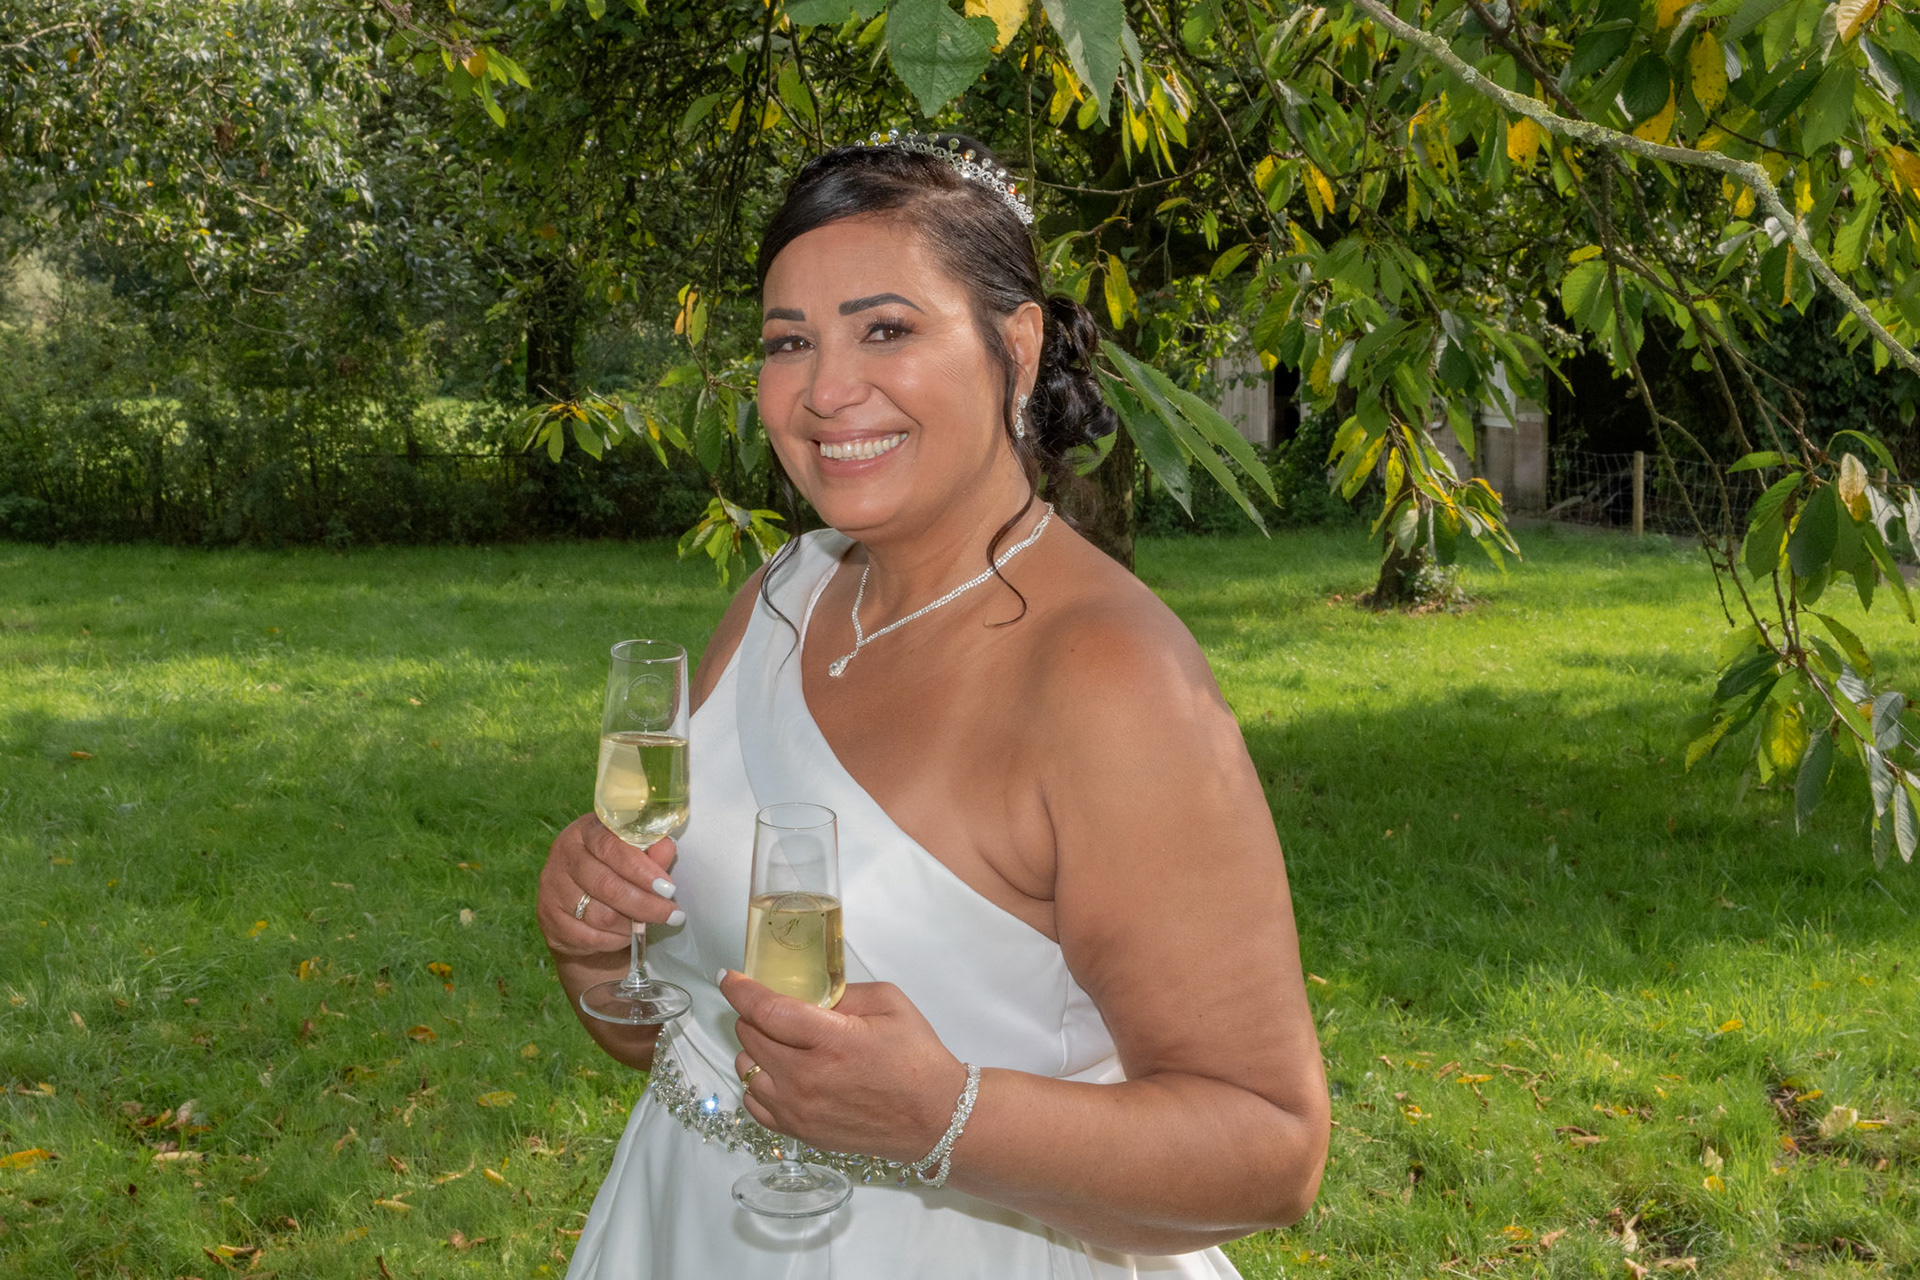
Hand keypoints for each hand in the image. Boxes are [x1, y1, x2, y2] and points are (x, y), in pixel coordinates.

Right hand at [536, 816, 682, 959]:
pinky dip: (614, 940)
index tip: (668, 887)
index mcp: (586, 830)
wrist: (581, 908)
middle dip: (644, 903)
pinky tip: (627, 935)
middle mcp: (564, 854)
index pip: (611, 847)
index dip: (641, 869)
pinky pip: (588, 937)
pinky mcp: (549, 918)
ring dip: (631, 924)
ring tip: (649, 924)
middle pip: (606, 884)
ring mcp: (552, 887)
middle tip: (671, 914)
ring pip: (599, 914)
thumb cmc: (616, 873)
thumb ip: (651, 852)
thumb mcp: (635, 857)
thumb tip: (666, 847)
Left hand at [721, 973, 967, 1163]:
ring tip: (779, 1040)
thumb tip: (807, 993)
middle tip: (771, 1007)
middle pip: (751, 1036)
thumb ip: (843, 993)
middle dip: (753, 1015)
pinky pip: (754, 1102)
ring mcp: (798, 1110)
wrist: (935, 1118)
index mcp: (831, 1041)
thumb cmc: (917, 1058)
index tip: (729, 977)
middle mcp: (806, 1078)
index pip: (767, 1010)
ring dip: (754, 1048)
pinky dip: (757, 1081)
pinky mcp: (799, 1132)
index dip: (741, 990)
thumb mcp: (889, 1004)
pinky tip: (777, 1070)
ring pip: (746, 1069)